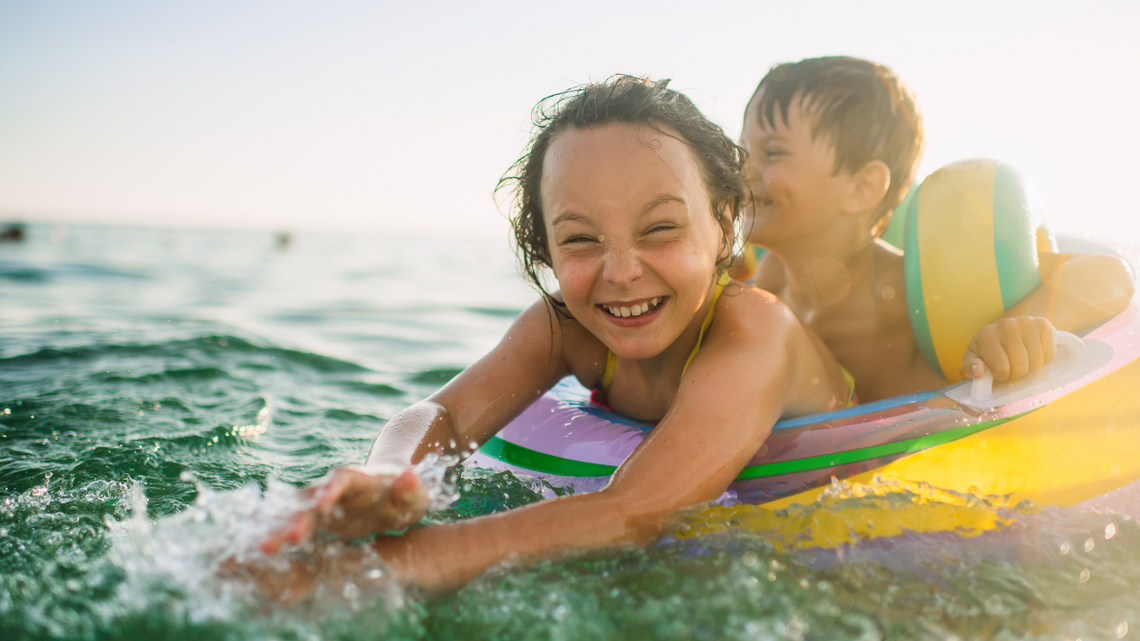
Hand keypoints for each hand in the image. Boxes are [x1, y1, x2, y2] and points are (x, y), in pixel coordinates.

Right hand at [260, 465, 428, 554]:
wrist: (392, 492)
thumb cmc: (405, 494)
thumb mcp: (413, 494)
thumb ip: (410, 488)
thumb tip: (408, 477)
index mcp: (357, 479)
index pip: (342, 479)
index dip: (331, 489)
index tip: (322, 502)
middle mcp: (333, 488)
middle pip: (311, 499)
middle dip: (297, 517)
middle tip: (283, 538)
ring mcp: (321, 503)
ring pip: (295, 513)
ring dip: (279, 528)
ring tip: (263, 548)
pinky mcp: (315, 518)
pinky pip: (292, 526)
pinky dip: (277, 535)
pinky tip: (259, 553)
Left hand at [961, 316, 1056, 382]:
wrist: (1007, 328)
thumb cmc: (989, 348)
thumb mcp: (974, 357)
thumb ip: (970, 367)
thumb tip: (979, 372)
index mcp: (986, 336)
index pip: (1002, 369)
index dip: (1003, 376)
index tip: (1000, 372)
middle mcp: (1006, 326)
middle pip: (1021, 367)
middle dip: (1018, 374)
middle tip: (1013, 368)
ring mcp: (1026, 323)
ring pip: (1037, 362)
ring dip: (1032, 368)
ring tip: (1023, 361)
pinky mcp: (1042, 324)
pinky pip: (1050, 354)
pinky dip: (1044, 360)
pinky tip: (1034, 353)